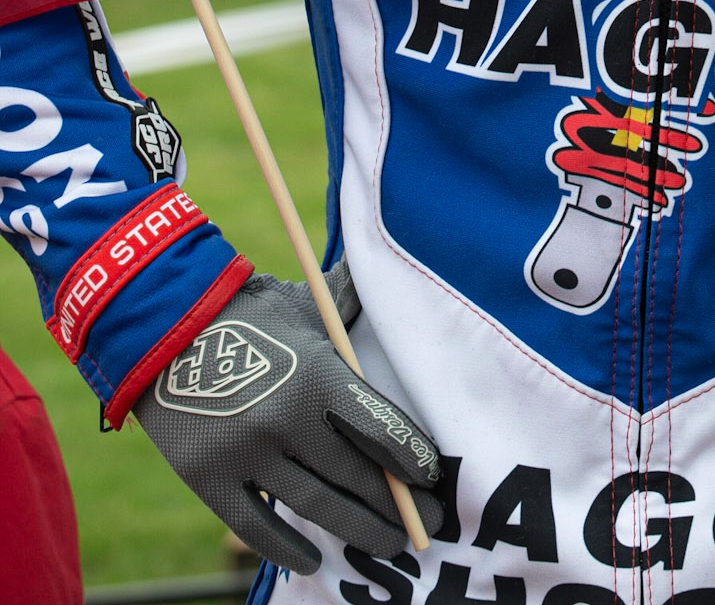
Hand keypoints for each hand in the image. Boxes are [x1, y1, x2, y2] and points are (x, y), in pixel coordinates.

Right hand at [133, 264, 441, 573]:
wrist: (160, 321)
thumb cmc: (243, 308)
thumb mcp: (302, 303)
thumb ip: (346, 301)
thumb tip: (386, 276)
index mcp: (315, 374)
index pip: (380, 429)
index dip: (412, 459)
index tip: (431, 477)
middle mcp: (285, 419)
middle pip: (356, 476)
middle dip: (398, 504)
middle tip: (428, 522)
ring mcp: (245, 454)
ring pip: (316, 507)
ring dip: (359, 529)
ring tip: (390, 541)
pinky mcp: (207, 479)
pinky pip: (257, 528)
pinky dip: (288, 549)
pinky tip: (313, 560)